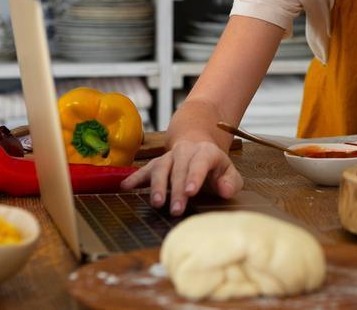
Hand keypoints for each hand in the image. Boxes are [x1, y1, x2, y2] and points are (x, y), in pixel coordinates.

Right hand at [120, 139, 242, 215]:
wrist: (197, 146)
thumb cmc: (215, 166)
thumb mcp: (229, 172)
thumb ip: (230, 182)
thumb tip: (224, 191)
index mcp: (206, 152)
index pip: (201, 162)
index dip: (195, 176)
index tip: (191, 191)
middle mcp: (185, 152)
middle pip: (179, 169)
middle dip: (177, 190)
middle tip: (176, 210)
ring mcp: (169, 157)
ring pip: (160, 168)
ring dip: (157, 186)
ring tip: (156, 203)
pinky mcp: (156, 163)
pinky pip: (144, 170)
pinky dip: (134, 178)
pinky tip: (125, 188)